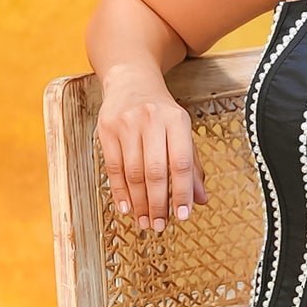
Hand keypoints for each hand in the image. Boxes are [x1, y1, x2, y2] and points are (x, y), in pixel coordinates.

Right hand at [96, 80, 207, 233]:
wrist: (131, 80)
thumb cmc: (162, 112)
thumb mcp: (182, 131)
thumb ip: (192, 165)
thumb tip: (200, 200)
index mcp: (177, 120)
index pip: (181, 162)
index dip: (182, 192)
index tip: (183, 216)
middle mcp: (151, 120)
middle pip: (155, 171)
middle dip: (158, 203)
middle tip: (160, 225)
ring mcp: (127, 124)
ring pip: (133, 173)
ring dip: (139, 203)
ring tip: (145, 222)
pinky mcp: (106, 129)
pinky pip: (113, 168)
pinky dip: (120, 192)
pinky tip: (127, 208)